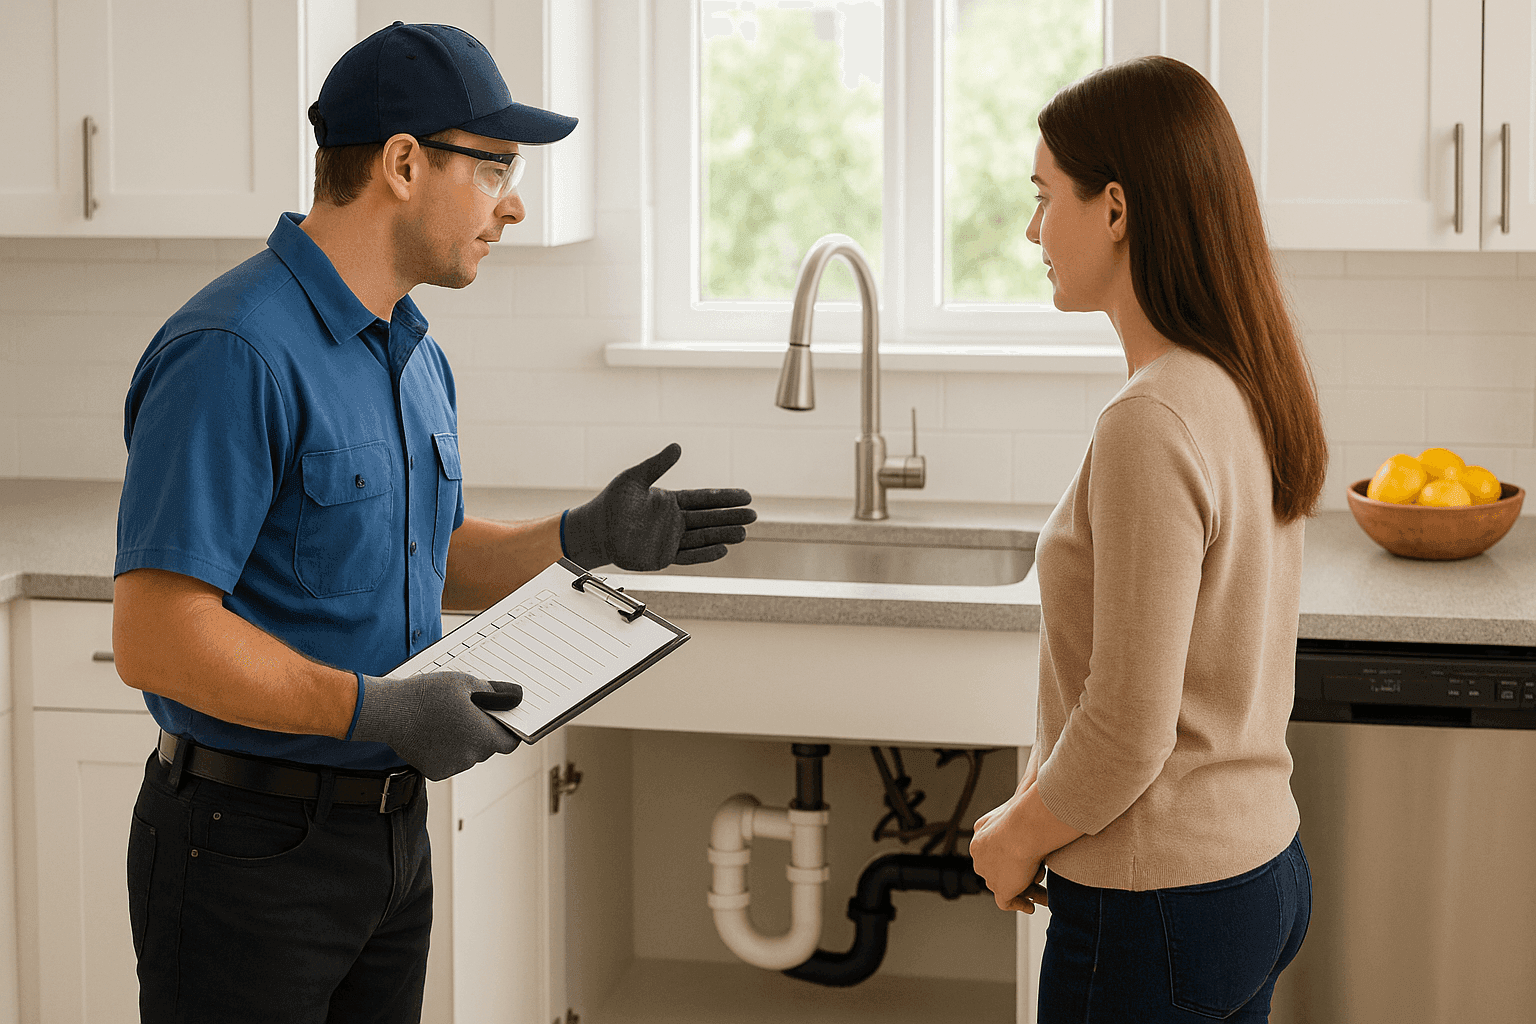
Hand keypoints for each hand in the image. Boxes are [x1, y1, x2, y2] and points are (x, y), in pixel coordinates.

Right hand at [350, 671, 522, 780]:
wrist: (390, 711)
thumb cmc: (428, 695)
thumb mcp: (465, 683)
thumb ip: (494, 692)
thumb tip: (516, 696)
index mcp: (483, 736)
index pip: (510, 742)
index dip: (509, 731)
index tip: (503, 722)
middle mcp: (471, 757)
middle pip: (487, 748)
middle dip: (481, 732)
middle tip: (466, 713)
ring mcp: (453, 767)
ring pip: (467, 754)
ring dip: (463, 742)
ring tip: (444, 721)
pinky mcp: (435, 772)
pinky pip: (449, 761)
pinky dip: (445, 751)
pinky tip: (432, 733)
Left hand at [562, 443, 755, 570]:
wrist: (595, 530)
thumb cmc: (612, 503)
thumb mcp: (635, 478)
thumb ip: (657, 464)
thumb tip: (677, 446)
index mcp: (671, 501)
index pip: (704, 498)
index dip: (724, 497)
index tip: (745, 495)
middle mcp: (675, 521)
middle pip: (709, 518)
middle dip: (730, 516)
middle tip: (753, 514)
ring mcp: (671, 540)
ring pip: (703, 537)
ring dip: (723, 535)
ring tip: (744, 532)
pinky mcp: (663, 557)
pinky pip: (688, 556)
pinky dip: (704, 554)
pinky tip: (722, 550)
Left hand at [969, 795, 1050, 913]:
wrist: (1024, 827)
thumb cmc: (1027, 810)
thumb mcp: (1023, 795)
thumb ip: (1028, 784)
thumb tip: (1037, 764)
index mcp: (981, 832)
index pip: (993, 849)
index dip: (1010, 856)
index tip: (1025, 860)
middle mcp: (980, 854)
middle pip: (998, 868)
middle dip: (1016, 874)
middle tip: (1036, 877)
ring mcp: (988, 872)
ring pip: (1005, 885)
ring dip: (1024, 890)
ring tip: (1041, 893)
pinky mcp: (999, 888)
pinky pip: (1006, 902)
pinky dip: (1019, 904)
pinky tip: (1030, 905)